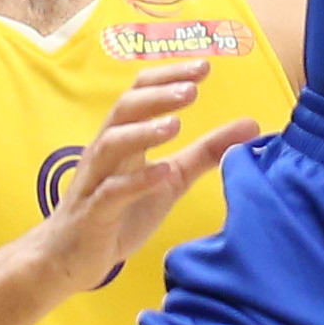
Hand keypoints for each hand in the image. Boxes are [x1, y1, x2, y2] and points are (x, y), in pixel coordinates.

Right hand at [35, 63, 257, 298]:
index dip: (169, 76)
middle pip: (125, 108)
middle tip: (192, 89)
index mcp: (125, 137)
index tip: (204, 66)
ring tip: (176, 125)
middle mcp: (106, 151)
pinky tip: (161, 173)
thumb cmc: (120, 212)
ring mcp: (96, 180)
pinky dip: (136, 181)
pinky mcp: (93, 213)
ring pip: (112, 144)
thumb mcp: (170, 179)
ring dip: (144, 131)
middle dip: (157, 95)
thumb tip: (252, 125)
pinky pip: (111, 191)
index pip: (141, 92)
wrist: (71, 258)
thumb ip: (206, 153)